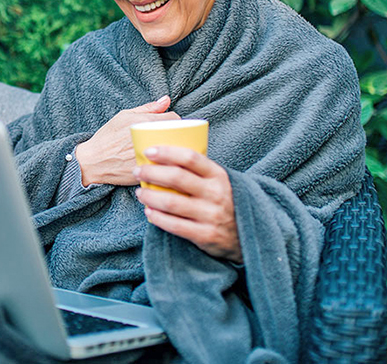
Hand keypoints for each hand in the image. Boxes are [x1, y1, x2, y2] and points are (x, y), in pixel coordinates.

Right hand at [74, 96, 178, 186]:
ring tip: (171, 152)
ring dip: (176, 152)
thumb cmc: (107, 137)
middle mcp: (147, 138)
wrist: (92, 162)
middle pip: (177, 135)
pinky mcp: (147, 172)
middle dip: (179, 137)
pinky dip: (169, 166)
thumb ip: (147, 108)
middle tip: (173, 140)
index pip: (174, 118)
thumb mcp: (123, 116)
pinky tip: (166, 166)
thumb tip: (166, 99)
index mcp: (142, 122)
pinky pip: (167, 168)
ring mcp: (147, 156)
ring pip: (174, 152)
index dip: (177, 122)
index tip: (173, 127)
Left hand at [134, 146, 241, 262]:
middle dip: (151, 172)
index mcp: (218, 175)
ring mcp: (211, 215)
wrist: (248, 235)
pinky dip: (157, 217)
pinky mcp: (206, 235)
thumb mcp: (219, 182)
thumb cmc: (224, 202)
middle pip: (176, 178)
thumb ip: (199, 171)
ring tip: (140, 192)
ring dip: (150, 196)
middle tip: (137, 171)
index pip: (190, 158)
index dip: (166, 152)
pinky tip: (149, 212)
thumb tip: (162, 156)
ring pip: (171, 202)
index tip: (148, 151)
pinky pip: (174, 225)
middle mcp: (216, 193)